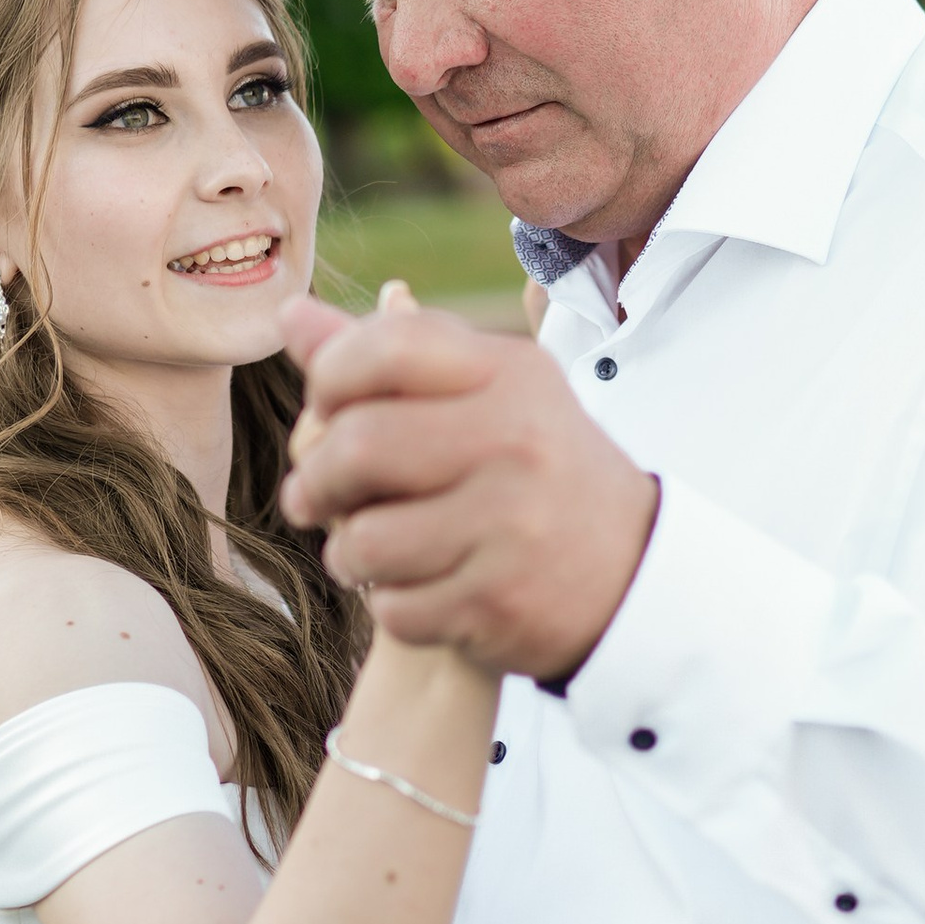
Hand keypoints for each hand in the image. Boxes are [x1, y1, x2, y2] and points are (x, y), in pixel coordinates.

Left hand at [280, 288, 658, 676]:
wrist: (634, 569)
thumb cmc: (536, 469)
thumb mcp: (487, 393)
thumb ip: (391, 356)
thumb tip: (291, 315)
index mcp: (509, 375)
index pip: (385, 348)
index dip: (330, 378)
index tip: (326, 411)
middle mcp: (515, 442)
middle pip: (357, 447)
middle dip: (314, 481)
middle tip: (310, 498)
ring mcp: (511, 526)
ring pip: (364, 540)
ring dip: (347, 553)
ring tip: (363, 550)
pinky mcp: (500, 601)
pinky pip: (395, 608)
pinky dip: (391, 605)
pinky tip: (419, 589)